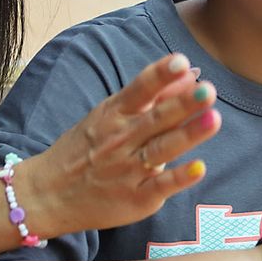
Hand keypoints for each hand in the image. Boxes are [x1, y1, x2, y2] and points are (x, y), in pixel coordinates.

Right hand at [26, 54, 221, 237]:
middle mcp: (121, 140)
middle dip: (183, 104)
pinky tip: (199, 168)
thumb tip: (189, 74)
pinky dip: (178, 178)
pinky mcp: (135, 199)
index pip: (140, 90)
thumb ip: (153, 97)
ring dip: (187, 135)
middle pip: (156, 119)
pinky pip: (159, 186)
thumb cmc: (87, 149)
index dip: (161, 75)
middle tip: (208, 90)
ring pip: (161, 149)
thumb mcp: (112, 115)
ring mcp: (127, 170)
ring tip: (213, 119)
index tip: (182, 61)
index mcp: (114, 114)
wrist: (48, 193)